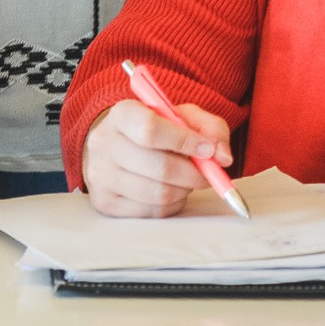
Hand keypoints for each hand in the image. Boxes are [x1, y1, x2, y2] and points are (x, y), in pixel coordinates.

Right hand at [82, 98, 233, 217]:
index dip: (184, 142)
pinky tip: (172, 191)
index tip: (207, 150)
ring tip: (187, 180)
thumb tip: (223, 157)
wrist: (117, 145)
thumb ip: (210, 128)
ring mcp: (101, 175)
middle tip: (207, 173)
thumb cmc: (155, 129)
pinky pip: (151, 212)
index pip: (151, 130)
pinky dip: (171, 204)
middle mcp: (104, 143)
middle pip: (159, 167)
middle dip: (193, 174)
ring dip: (184, 190)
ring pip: (157, 193)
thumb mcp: (183, 116)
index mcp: (122, 114)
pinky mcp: (104, 202)